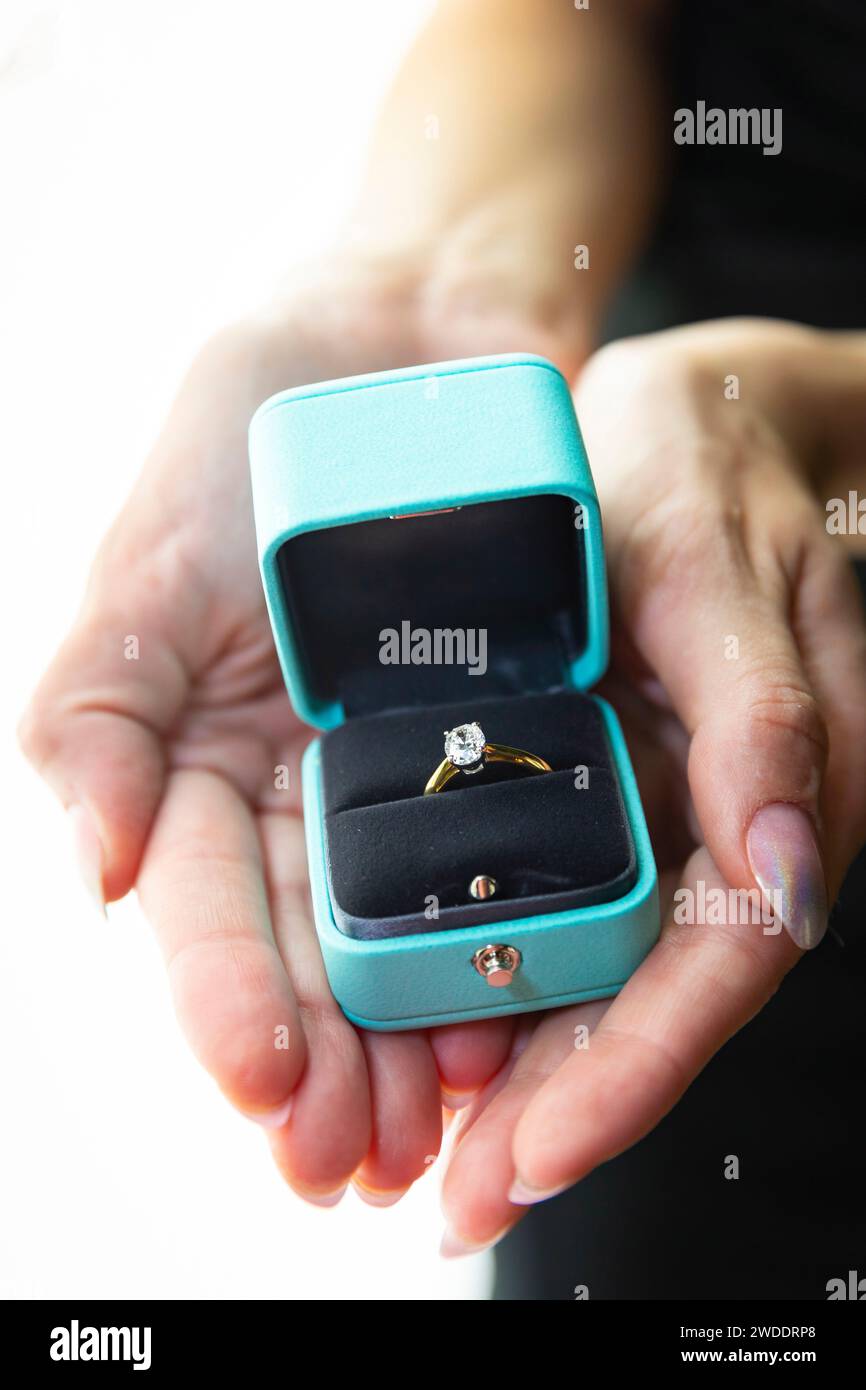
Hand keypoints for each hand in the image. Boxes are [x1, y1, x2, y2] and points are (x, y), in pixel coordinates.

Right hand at [18, 265, 573, 1205]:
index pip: (202, 909)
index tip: (264, 1091)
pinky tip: (512, 1014)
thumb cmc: (236, 439)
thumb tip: (97, 873)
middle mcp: (301, 785)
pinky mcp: (500, 735)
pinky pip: (505, 852)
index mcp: (202, 763)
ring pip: (402, 929)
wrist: (388, 336)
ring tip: (433, 1134)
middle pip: (305, 949)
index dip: (226, 1004)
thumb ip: (95, 715)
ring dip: (408, 1040)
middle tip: (358, 1163)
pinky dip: (505, 934)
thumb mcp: (137, 567)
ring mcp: (402, 768)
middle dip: (325, 1064)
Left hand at [439, 320, 865, 1252]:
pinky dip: (514, 981)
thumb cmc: (707, 466)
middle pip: (652, 1008)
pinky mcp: (621, 786)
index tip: (527, 1158)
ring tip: (436, 1150)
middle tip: (456, 1196)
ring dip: (532, 1073)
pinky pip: (573, 909)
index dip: (626, 1079)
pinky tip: (446, 1026)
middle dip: (561, 1112)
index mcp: (773, 794)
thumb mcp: (718, 567)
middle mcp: (726, 830)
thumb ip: (768, 722)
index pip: (707, 975)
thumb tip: (789, 884)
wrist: (697, 414)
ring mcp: (672, 814)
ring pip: (611, 977)